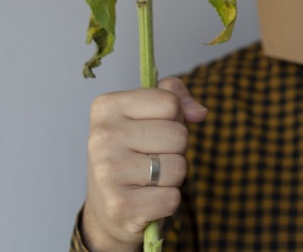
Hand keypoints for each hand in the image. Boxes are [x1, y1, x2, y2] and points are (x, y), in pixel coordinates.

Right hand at [81, 77, 206, 251]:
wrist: (106, 206)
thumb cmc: (133, 152)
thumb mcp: (148, 113)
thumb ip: (175, 96)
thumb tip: (199, 112)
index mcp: (107, 106)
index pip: (170, 103)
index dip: (174, 119)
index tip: (154, 130)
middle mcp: (102, 136)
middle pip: (178, 135)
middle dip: (176, 149)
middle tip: (152, 158)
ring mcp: (108, 172)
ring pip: (178, 167)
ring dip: (172, 176)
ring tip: (149, 178)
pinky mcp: (119, 205)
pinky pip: (172, 198)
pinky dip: (167, 201)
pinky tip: (146, 199)